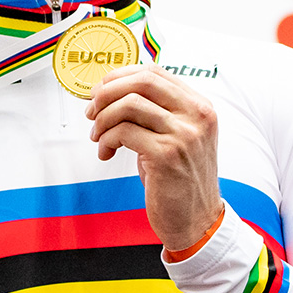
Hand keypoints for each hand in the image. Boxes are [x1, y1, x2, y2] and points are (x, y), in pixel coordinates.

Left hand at [86, 66, 221, 250]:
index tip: (101, 90)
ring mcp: (183, 134)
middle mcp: (196, 116)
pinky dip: (106, 140)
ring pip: (128, 105)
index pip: (154, 72)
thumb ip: (157, 112)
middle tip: (92, 110)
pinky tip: (106, 152)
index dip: (119, 76)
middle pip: (141, 81)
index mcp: (199, 107)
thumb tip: (114, 92)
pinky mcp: (166, 154)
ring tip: (99, 137)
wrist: (198, 221)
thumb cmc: (181, 181)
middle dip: (107, 92)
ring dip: (103, 119)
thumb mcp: (178, 137)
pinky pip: (123, 133)